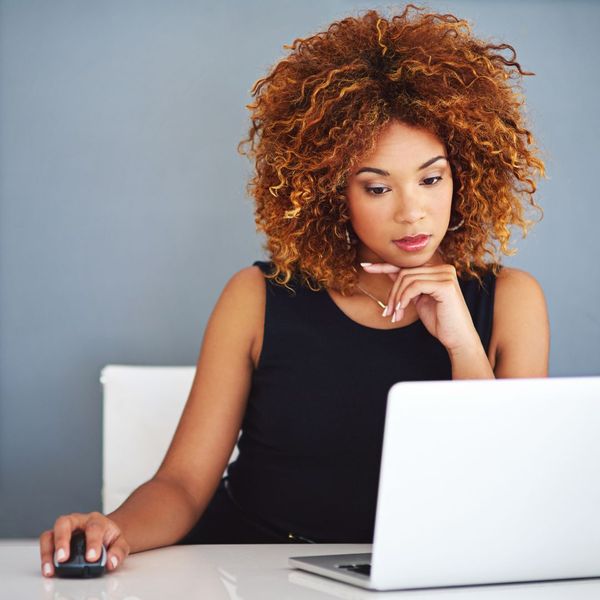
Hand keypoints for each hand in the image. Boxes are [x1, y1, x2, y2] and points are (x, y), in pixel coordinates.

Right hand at [39, 511, 129, 576]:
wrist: (104, 533)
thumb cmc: (109, 537)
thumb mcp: (119, 543)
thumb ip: (118, 552)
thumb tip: (110, 562)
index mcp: (96, 520)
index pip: (94, 527)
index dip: (92, 542)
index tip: (91, 557)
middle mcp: (77, 521)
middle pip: (65, 522)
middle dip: (62, 540)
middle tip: (63, 558)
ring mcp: (64, 530)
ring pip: (50, 534)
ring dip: (49, 551)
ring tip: (51, 568)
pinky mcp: (54, 540)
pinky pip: (46, 544)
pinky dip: (45, 557)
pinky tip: (48, 570)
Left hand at [362, 261, 480, 352]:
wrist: (457, 338)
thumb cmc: (440, 321)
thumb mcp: (418, 299)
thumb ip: (407, 284)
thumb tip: (388, 270)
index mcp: (437, 270)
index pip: (407, 265)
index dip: (384, 265)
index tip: (365, 266)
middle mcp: (443, 268)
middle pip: (404, 273)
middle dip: (392, 293)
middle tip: (388, 312)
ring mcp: (446, 274)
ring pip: (407, 279)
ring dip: (397, 299)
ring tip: (395, 315)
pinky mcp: (445, 284)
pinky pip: (415, 286)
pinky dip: (404, 298)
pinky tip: (402, 310)